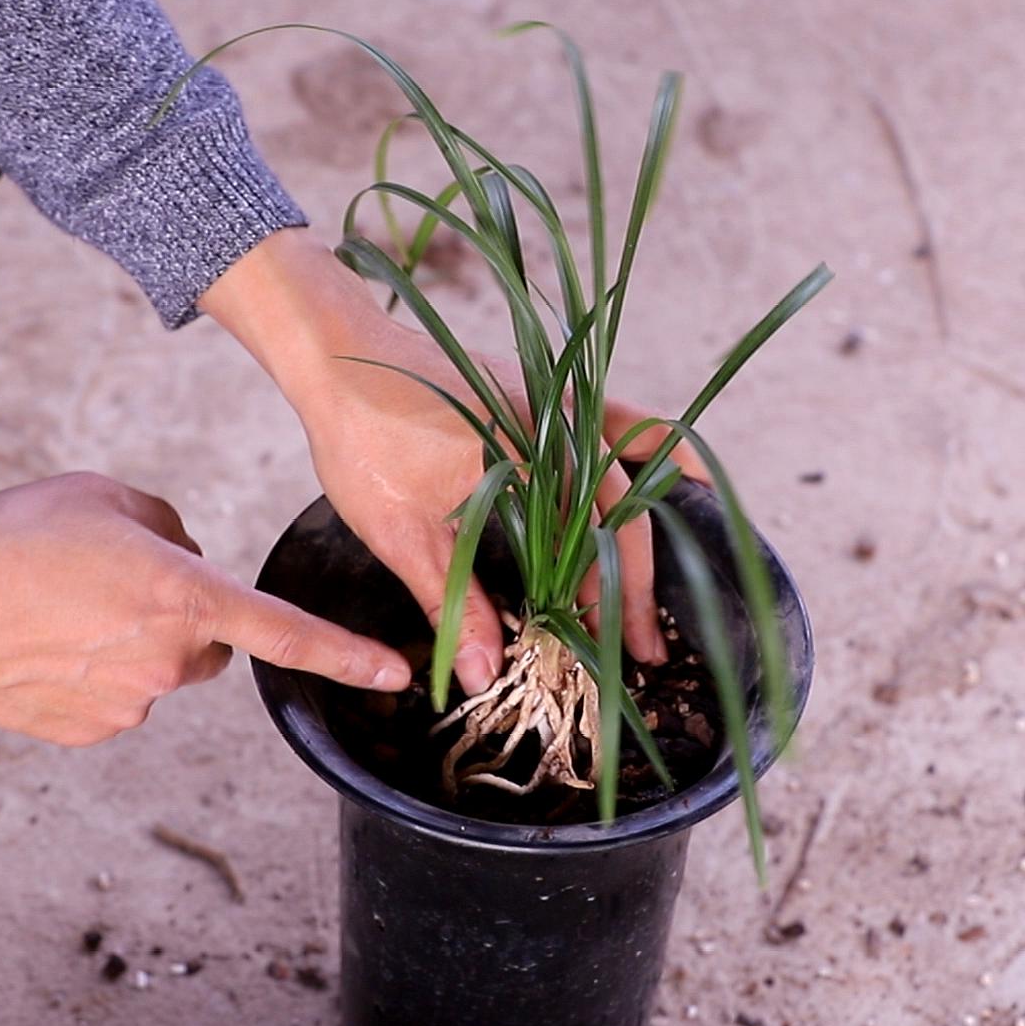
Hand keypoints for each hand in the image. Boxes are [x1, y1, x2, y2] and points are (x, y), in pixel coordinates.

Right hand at [0, 472, 409, 743]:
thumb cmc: (12, 543)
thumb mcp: (100, 496)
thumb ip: (166, 522)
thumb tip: (182, 550)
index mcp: (186, 596)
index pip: (288, 630)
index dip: (348, 654)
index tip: (396, 674)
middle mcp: (171, 659)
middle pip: (213, 645)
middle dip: (188, 621)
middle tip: (119, 585)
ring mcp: (134, 703)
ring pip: (162, 672)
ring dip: (137, 647)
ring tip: (67, 612)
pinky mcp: (95, 731)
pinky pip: (117, 698)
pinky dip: (94, 677)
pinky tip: (45, 648)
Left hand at [200, 229, 705, 696]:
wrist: (339, 352)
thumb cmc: (360, 438)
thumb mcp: (399, 533)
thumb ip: (452, 602)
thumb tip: (485, 673)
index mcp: (527, 457)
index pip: (590, 543)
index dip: (608, 603)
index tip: (612, 653)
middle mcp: (558, 423)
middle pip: (621, 514)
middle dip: (637, 586)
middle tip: (641, 650)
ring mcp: (561, 401)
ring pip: (632, 470)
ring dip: (645, 532)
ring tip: (660, 587)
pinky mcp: (549, 392)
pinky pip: (622, 420)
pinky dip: (654, 451)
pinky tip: (685, 474)